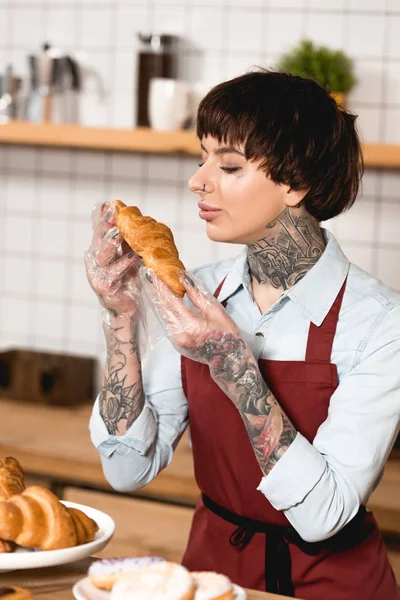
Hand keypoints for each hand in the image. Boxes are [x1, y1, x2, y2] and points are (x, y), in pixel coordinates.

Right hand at [85, 201, 140, 316]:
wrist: (131, 308)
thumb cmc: (132, 280)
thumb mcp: (132, 256)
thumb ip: (130, 240)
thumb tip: (135, 216)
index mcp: (104, 250)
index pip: (102, 230)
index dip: (103, 217)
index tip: (109, 204)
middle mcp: (98, 260)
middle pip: (99, 239)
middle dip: (104, 224)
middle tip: (111, 212)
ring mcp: (99, 274)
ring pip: (103, 255)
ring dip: (109, 242)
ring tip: (117, 232)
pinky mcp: (104, 288)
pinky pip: (113, 274)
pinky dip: (122, 265)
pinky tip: (131, 257)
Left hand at [141, 268, 251, 381]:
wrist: (228, 359)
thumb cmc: (226, 334)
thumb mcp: (215, 311)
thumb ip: (197, 296)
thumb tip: (184, 280)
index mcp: (190, 325)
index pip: (172, 301)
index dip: (163, 287)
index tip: (155, 276)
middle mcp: (179, 334)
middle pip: (164, 309)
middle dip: (158, 292)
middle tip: (153, 278)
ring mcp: (176, 340)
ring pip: (164, 317)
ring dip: (161, 302)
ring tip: (158, 287)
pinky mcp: (176, 344)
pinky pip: (168, 324)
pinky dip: (166, 312)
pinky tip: (166, 303)